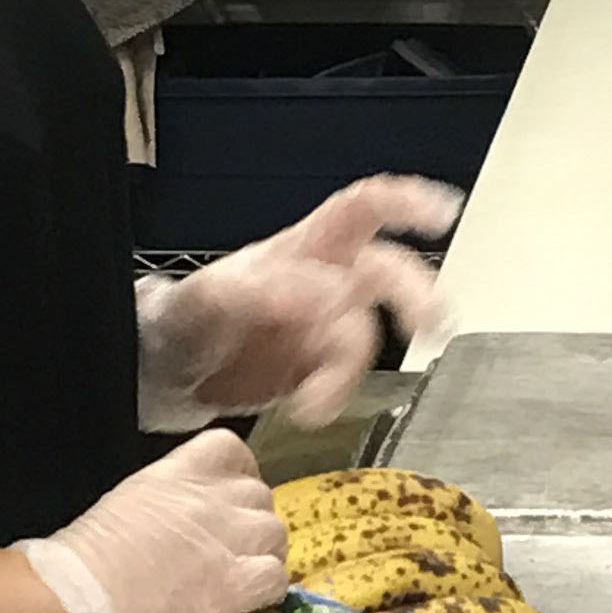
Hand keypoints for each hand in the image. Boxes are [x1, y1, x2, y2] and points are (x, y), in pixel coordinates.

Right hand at [9, 429, 287, 612]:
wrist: (79, 600)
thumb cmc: (83, 560)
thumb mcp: (126, 505)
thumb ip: (164, 503)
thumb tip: (175, 524)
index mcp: (178, 471)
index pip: (230, 449)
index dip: (237, 474)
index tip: (226, 499)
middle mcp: (212, 497)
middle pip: (260, 496)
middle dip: (249, 521)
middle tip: (229, 549)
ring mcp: (230, 540)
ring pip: (276, 535)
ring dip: (263, 555)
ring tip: (239, 577)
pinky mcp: (238, 586)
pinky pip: (277, 578)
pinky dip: (267, 591)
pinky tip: (246, 603)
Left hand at [135, 175, 463, 431]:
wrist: (169, 373)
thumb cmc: (188, 316)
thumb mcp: (209, 297)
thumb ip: (255, 290)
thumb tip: (307, 290)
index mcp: (301, 246)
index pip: (361, 209)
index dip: (405, 204)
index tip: (441, 214)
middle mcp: (324, 279)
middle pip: (387, 274)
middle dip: (413, 296)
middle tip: (431, 324)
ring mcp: (323, 325)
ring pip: (365, 335)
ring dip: (352, 368)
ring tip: (319, 400)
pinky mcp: (317, 368)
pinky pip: (344, 377)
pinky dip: (334, 394)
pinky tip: (308, 408)